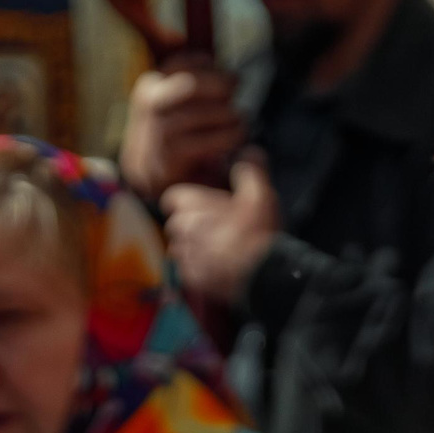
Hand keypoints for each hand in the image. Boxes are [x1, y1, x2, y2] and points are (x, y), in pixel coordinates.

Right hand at [120, 60, 246, 198]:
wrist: (153, 172)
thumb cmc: (176, 128)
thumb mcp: (175, 97)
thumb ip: (189, 73)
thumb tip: (179, 37)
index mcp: (152, 83)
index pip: (184, 63)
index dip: (212, 67)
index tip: (228, 78)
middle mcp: (151, 103)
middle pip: (193, 84)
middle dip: (222, 84)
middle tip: (236, 90)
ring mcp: (159, 129)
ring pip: (206, 113)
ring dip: (231, 115)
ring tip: (239, 120)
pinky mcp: (171, 154)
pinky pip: (210, 140)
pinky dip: (229, 136)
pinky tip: (235, 136)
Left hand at [163, 156, 281, 306]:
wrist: (261, 274)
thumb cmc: (257, 231)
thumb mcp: (260, 195)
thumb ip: (250, 172)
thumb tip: (249, 154)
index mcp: (192, 205)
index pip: (172, 198)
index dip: (185, 201)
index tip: (202, 206)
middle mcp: (181, 229)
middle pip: (176, 224)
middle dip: (191, 226)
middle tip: (217, 228)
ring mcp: (185, 255)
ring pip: (180, 248)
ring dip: (193, 247)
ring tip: (217, 250)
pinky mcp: (192, 278)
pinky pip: (188, 271)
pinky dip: (199, 269)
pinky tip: (218, 268)